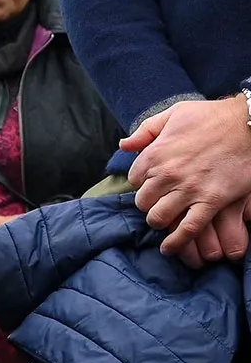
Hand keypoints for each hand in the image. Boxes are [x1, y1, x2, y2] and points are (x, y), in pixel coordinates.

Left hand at [122, 97, 250, 258]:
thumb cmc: (212, 116)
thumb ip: (146, 130)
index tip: (153, 183)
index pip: (134, 179)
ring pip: (159, 218)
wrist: (250, 123)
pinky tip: (169, 248)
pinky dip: (176, 242)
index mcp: (155, 154)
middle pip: (143, 202)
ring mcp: (189, 189)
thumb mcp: (174, 114)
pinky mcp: (212, 201)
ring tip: (165, 220)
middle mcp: (167, 174)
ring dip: (159, 221)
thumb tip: (124, 145)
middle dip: (149, 204)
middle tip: (159, 203)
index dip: (143, 183)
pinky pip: (188, 229)